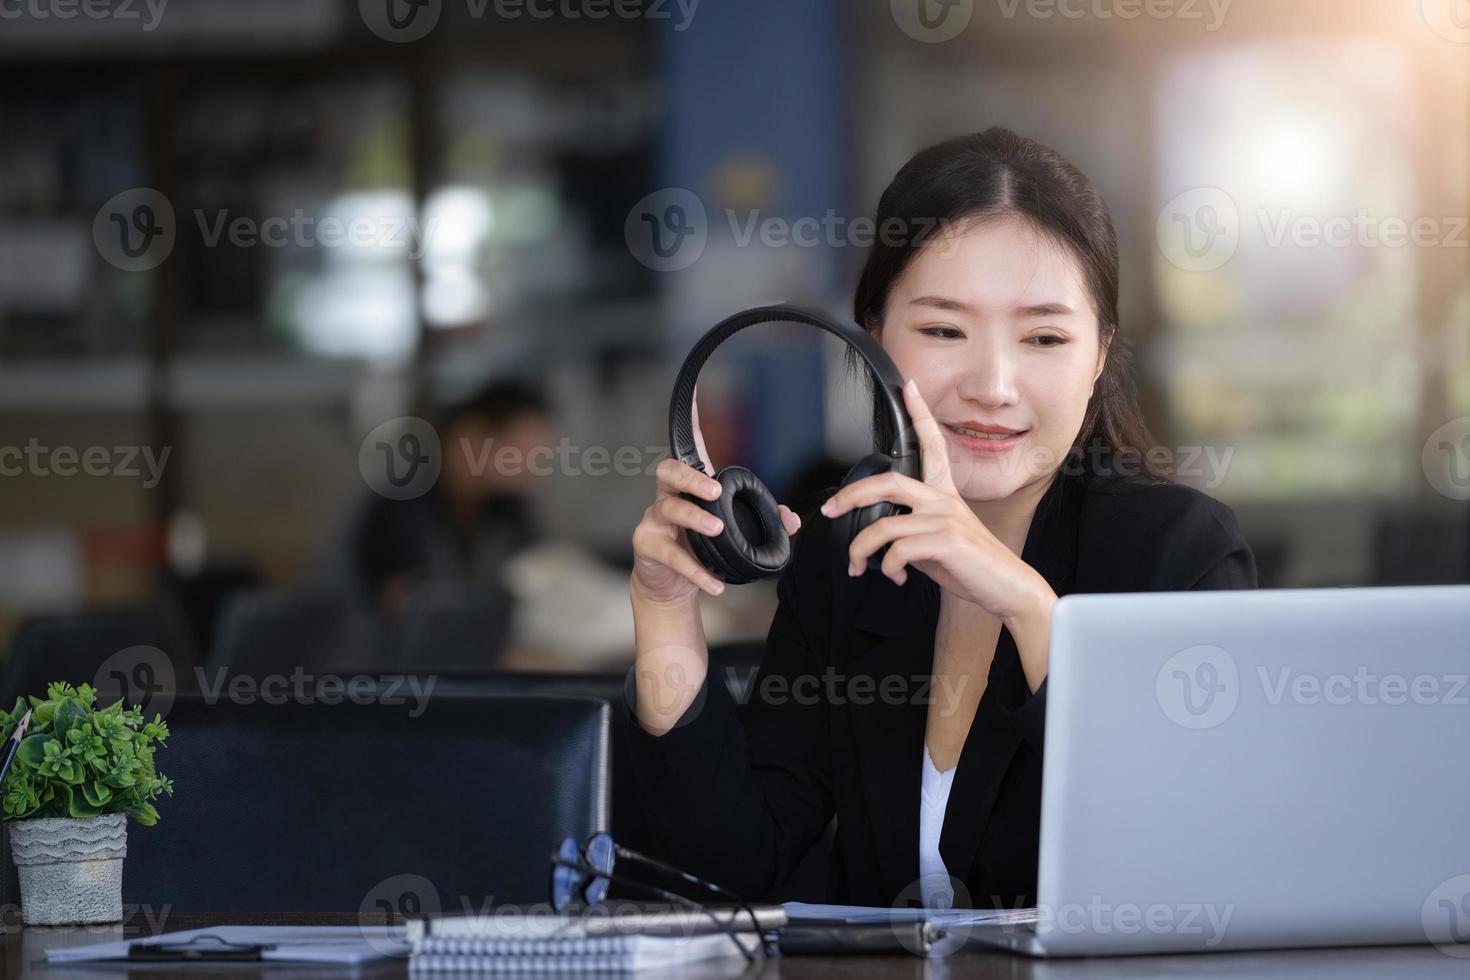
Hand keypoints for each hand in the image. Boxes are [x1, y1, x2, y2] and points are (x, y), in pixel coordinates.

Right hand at [632, 385, 802, 604]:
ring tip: (716, 531)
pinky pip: (672, 555)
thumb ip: (762, 523)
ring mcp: (655, 521)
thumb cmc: (700, 549)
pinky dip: (696, 570)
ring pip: (670, 511)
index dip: (692, 420)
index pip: (690, 447)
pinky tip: (715, 584)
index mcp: (690, 487)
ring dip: (695, 520)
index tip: (697, 391)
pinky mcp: (648, 547)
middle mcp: (668, 497)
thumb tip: (791, 519)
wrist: (669, 587)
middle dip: (692, 479)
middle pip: (669, 472)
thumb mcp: (731, 534)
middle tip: (715, 491)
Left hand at [820, 378, 1053, 624]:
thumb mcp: (938, 540)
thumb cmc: (972, 566)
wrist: (1006, 588)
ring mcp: (945, 519)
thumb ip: (911, 531)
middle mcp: (944, 500)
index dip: (920, 414)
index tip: (909, 388)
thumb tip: (881, 541)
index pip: (932, 444)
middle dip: (851, 495)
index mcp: (944, 494)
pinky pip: (898, 550)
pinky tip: (896, 577)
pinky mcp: (947, 542)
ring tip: (858, 566)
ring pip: (884, 526)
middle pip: (888, 482)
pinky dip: (887, 568)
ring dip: (860, 550)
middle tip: (829, 510)